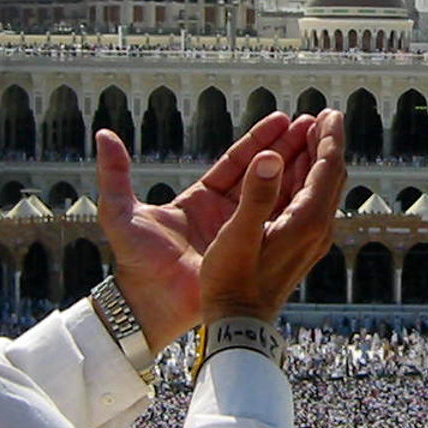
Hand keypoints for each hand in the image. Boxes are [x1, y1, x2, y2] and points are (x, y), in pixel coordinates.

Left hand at [93, 111, 332, 349]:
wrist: (150, 309)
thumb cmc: (134, 264)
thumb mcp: (120, 213)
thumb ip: (114, 174)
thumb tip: (103, 134)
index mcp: (199, 200)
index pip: (235, 163)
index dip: (259, 140)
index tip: (283, 119)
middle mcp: (224, 215)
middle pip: (262, 173)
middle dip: (288, 148)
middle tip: (313, 123)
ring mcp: (241, 235)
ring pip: (277, 196)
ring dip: (300, 171)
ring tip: (324, 144)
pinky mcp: (252, 255)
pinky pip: (280, 225)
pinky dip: (299, 205)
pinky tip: (320, 187)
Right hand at [198, 109, 346, 323]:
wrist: (238, 325)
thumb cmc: (231, 283)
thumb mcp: (237, 237)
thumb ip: (256, 194)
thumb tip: (273, 156)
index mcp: (307, 222)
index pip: (328, 169)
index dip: (329, 138)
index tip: (328, 114)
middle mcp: (316, 229)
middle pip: (329, 176)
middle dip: (325, 144)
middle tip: (320, 117)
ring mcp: (310, 239)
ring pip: (320, 189)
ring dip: (314, 159)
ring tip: (307, 134)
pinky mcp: (299, 246)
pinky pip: (309, 203)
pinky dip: (304, 179)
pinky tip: (290, 171)